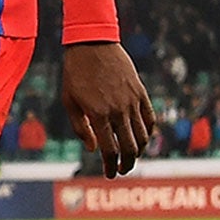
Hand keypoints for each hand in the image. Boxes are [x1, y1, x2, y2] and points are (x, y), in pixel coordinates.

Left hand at [62, 41, 154, 178]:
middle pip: (130, 147)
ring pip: (143, 135)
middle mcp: (118, 111)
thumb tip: (93, 149)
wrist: (92, 44)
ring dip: (139, 150)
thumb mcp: (69, 101)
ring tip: (130, 156)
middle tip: (121, 170)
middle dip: (127, 163)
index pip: (110, 150)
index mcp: (98, 115)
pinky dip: (149, 132)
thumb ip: (81, 127)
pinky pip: (150, 118)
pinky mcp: (141, 92)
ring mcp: (132, 101)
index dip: (111, 166)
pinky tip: (142, 138)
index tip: (109, 174)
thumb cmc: (75, 74)